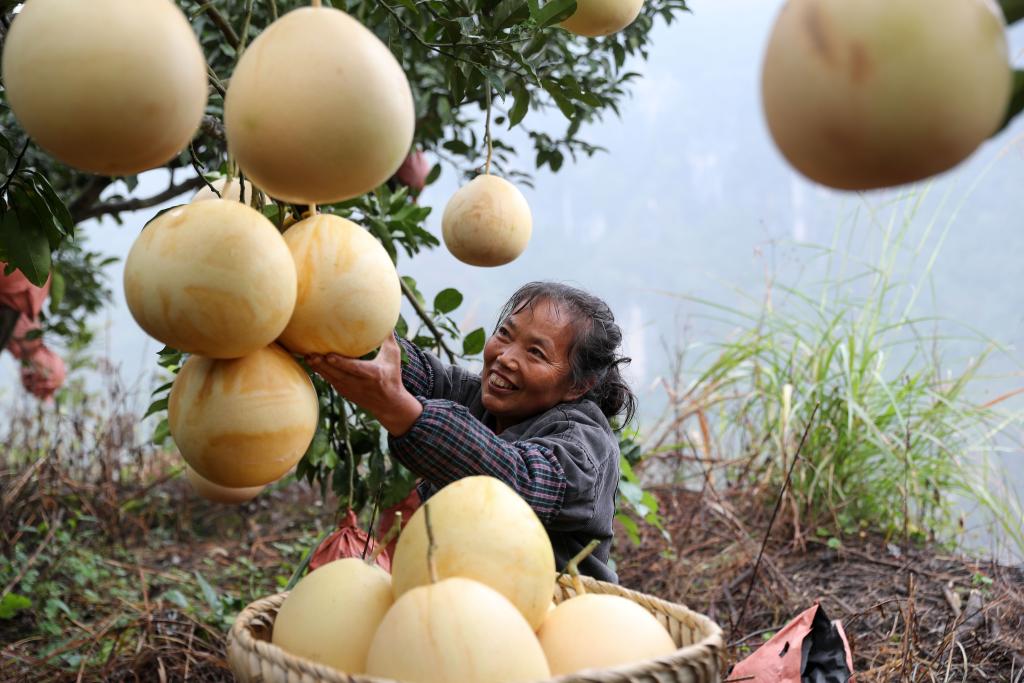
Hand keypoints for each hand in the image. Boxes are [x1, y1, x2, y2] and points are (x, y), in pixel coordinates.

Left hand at [306, 334, 422, 435]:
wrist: (389, 404)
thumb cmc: (392, 376)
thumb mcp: (393, 358)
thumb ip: (388, 340)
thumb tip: (387, 322)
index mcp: (372, 374)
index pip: (354, 368)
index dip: (341, 363)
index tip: (329, 356)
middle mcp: (359, 383)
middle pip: (337, 374)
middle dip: (323, 365)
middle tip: (310, 354)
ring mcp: (350, 390)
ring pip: (331, 378)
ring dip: (319, 369)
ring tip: (307, 357)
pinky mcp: (345, 393)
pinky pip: (331, 381)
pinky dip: (322, 373)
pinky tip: (313, 363)